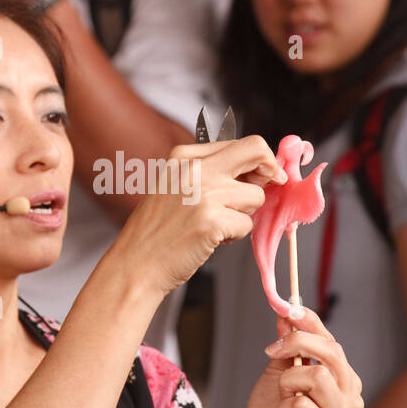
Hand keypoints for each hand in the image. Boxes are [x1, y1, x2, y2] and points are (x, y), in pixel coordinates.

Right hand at [111, 135, 288, 299]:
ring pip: (255, 196)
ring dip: (242, 215)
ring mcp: (204, 194)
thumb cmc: (157, 230)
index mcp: (184, 156)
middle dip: (270, 171)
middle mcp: (194, 169)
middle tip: (271, 186)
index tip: (268, 173)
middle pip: (256, 152)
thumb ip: (210, 172)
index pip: (241, 143)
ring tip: (215, 225)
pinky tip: (210, 240)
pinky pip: (247, 225)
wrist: (136, 264)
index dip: (260, 160)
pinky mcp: (212, 221)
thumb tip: (261, 169)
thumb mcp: (175, 186)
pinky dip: (233, 237)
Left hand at [239, 308, 363, 407]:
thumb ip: (288, 343)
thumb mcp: (279, 369)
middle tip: (273, 350)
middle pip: (331, 354)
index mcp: (345, 380)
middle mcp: (351, 398)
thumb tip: (287, 313)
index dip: (310, 323)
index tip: (288, 309)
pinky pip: (303, 406)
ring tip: (283, 397)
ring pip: (317, 377)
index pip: (332, 343)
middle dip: (297, 344)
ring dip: (288, 382)